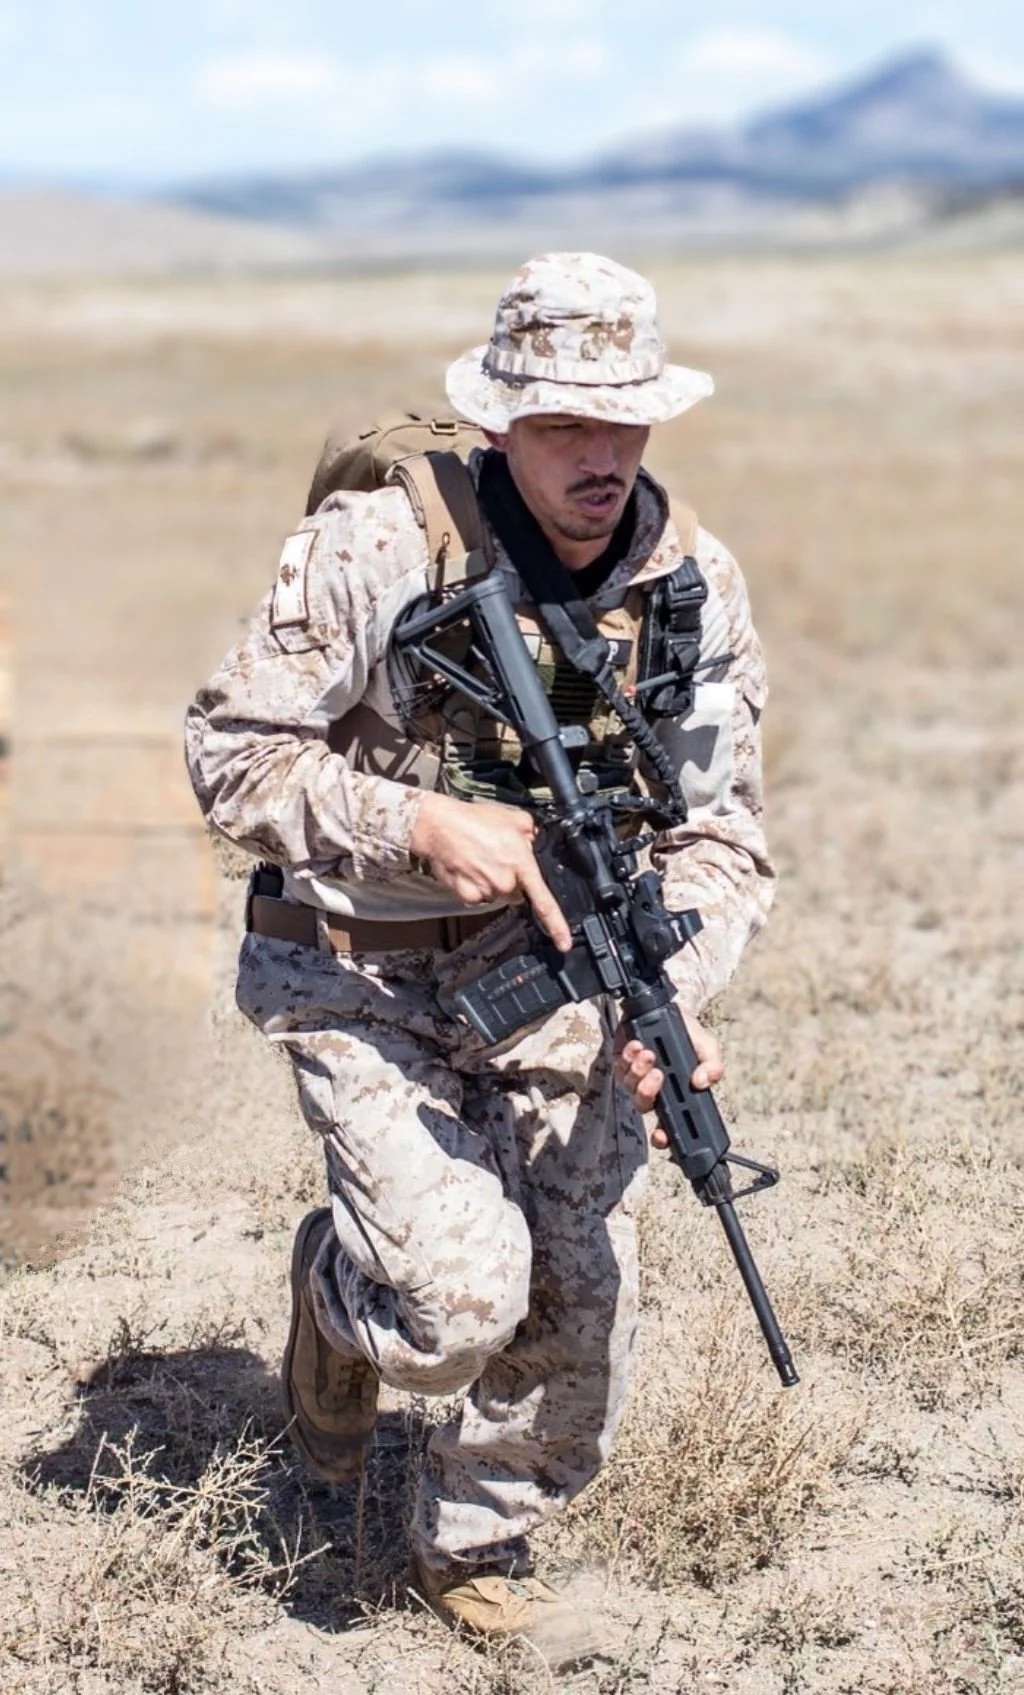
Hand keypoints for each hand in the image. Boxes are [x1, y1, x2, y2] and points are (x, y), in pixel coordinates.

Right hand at [410, 792, 571, 951]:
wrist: (438, 826)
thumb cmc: (473, 820)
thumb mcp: (515, 818)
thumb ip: (533, 833)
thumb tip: (539, 843)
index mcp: (521, 864)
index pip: (544, 902)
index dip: (557, 926)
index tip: (564, 944)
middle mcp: (505, 882)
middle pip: (517, 893)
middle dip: (512, 880)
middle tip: (499, 858)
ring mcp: (485, 891)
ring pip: (497, 895)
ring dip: (493, 882)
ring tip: (482, 859)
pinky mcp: (467, 896)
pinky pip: (478, 897)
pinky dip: (475, 886)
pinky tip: (470, 868)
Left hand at [614, 1011, 723, 1147]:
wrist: (668, 1009)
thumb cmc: (688, 1033)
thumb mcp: (708, 1047)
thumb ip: (713, 1066)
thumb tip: (702, 1083)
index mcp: (676, 1094)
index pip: (669, 1124)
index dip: (664, 1137)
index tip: (662, 1136)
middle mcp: (655, 1090)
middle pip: (644, 1106)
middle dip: (647, 1093)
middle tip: (658, 1076)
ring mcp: (636, 1077)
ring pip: (630, 1086)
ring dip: (638, 1071)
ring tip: (648, 1054)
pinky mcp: (621, 1062)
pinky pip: (619, 1067)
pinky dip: (627, 1057)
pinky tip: (636, 1045)